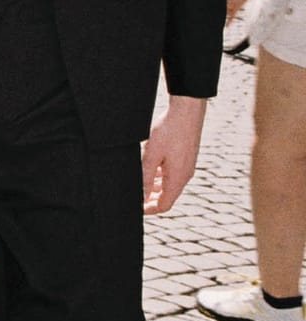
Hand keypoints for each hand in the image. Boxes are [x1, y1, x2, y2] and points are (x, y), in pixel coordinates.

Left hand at [141, 95, 205, 214]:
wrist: (187, 111)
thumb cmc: (168, 130)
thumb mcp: (151, 155)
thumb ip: (145, 178)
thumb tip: (140, 197)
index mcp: (178, 178)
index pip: (164, 205)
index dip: (148, 209)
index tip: (134, 208)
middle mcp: (185, 175)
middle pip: (167, 196)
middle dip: (149, 198)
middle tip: (133, 196)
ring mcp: (186, 165)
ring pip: (168, 183)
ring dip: (153, 186)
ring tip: (137, 181)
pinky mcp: (185, 156)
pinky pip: (171, 172)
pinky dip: (159, 174)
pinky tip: (148, 165)